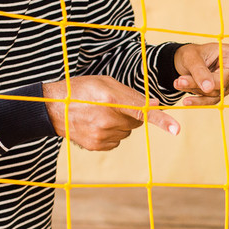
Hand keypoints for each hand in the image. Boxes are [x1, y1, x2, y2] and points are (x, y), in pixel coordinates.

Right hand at [42, 75, 179, 150]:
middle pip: (136, 121)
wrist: (52, 108)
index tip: (176, 129)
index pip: (142, 111)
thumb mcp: (105, 83)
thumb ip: (131, 94)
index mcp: (111, 100)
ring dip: (120, 124)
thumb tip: (155, 104)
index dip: (161, 120)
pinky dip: (111, 133)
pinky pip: (117, 140)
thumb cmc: (81, 90)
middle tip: (111, 105)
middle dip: (130, 114)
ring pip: (127, 132)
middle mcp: (108, 120)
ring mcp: (102, 135)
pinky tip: (96, 124)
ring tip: (100, 114)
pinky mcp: (97, 145)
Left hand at [173, 42, 228, 105]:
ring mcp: (226, 83)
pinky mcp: (218, 94)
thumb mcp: (191, 58)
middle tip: (180, 80)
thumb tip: (208, 89)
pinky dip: (196, 100)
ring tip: (178, 81)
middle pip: (223, 82)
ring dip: (195, 90)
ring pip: (214, 93)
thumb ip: (200, 72)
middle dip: (202, 83)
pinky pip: (210, 101)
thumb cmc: (189, 55)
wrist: (181, 64)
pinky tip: (186, 101)